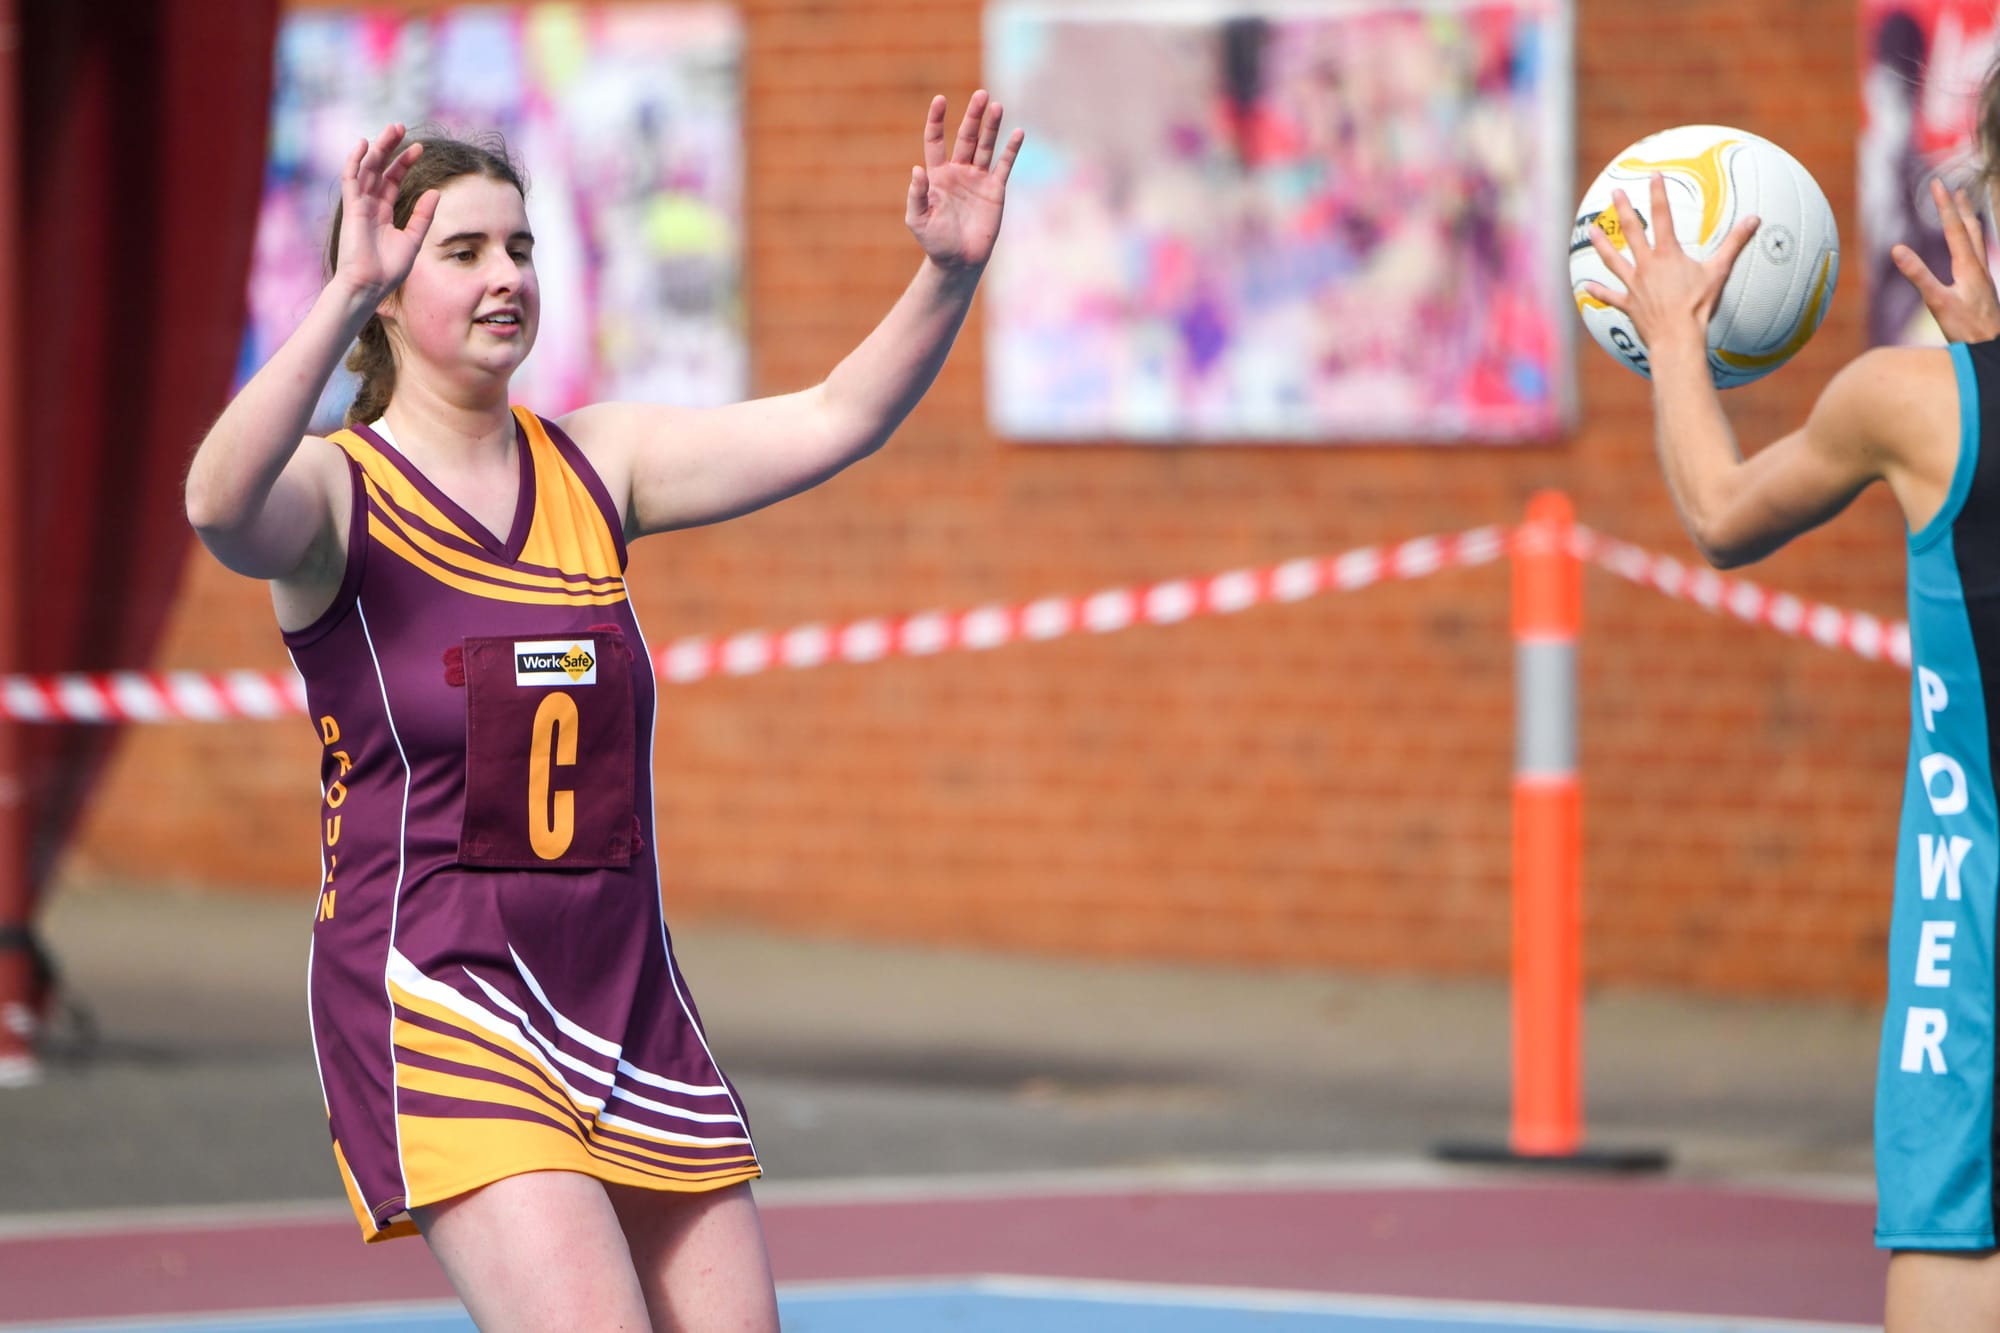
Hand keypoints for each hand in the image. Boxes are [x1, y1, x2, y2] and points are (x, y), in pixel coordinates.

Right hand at [333, 124, 439, 301]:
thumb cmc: (389, 270)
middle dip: (390, 148)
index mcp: (382, 213)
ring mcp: (359, 205)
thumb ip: (423, 216)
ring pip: (367, 168)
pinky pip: (351, 179)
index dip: (404, 163)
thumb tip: (435, 192)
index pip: (392, 180)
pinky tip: (364, 144)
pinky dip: (355, 161)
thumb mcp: (413, 239)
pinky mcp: (351, 208)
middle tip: (402, 127)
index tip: (419, 148)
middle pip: (379, 169)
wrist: (370, 286)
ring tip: (392, 129)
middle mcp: (369, 205)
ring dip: (378, 148)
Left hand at [906, 91, 1023, 272]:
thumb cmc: (935, 242)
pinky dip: (1011, 149)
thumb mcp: (918, 220)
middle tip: (981, 95)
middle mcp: (958, 171)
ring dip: (991, 126)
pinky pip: (1004, 165)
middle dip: (973, 116)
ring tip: (997, 106)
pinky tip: (1017, 132)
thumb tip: (917, 170)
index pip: (936, 140)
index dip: (937, 120)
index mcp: (937, 174)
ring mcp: (978, 179)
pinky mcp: (995, 190)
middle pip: (966, 136)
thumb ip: (917, 195)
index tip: (940, 100)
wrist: (959, 261)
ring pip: (986, 146)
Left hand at [1582, 173, 1759, 363]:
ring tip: (1591, 230)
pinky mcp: (1629, 304)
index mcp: (1667, 254)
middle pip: (1632, 231)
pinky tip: (1587, 286)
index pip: (1662, 216)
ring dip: (1602, 244)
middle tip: (1615, 192)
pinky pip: (1611, 296)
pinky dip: (1599, 291)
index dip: (1658, 193)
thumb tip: (1754, 219)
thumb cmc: (1699, 305)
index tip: (1653, 175)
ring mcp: (1635, 284)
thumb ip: (1734, 243)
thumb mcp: (1719, 271)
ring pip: (1613, 259)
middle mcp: (1647, 265)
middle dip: (1623, 209)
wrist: (1678, 336)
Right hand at [1892, 177, 1999, 343]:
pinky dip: (1973, 243)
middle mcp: (1978, 266)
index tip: (1937, 184)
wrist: (1991, 345)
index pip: (1953, 227)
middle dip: (1960, 208)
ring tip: (1967, 210)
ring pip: (1977, 241)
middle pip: (1970, 228)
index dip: (1944, 205)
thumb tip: (1897, 250)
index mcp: (1968, 266)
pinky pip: (1977, 255)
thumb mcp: (1937, 302)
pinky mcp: (1982, 287)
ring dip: (1970, 222)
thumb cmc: (1966, 328)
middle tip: (1955, 188)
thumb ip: (1918, 275)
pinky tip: (1971, 250)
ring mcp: (1982, 277)